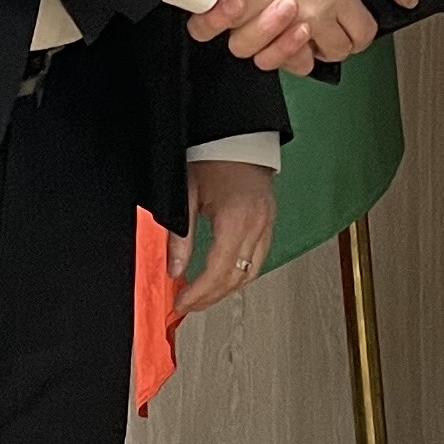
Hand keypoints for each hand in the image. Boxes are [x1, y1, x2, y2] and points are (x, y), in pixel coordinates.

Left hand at [170, 160, 277, 320]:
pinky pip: (257, 259)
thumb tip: (174, 269)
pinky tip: (222, 278)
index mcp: (235, 218)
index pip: (218, 271)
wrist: (237, 137)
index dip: (199, 293)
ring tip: (202, 297)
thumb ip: (180, 237)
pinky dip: (239, 274)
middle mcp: (256, 225)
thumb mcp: (186, 196)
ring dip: (226, 289)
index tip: (182, 303)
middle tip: (188, 305)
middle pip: (236, 278)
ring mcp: (266, 225)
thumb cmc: (212, 157)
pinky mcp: (269, 224)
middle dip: (210, 297)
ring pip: (250, 273)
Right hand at [187, 0, 415, 74]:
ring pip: (335, 50)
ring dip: (329, 48)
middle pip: (364, 28)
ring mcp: (305, 17)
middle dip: (358, 33)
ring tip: (314, 33)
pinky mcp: (277, 37)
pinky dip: (295, 58)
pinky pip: (297, 62)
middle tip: (347, 28)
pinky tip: (293, 45)